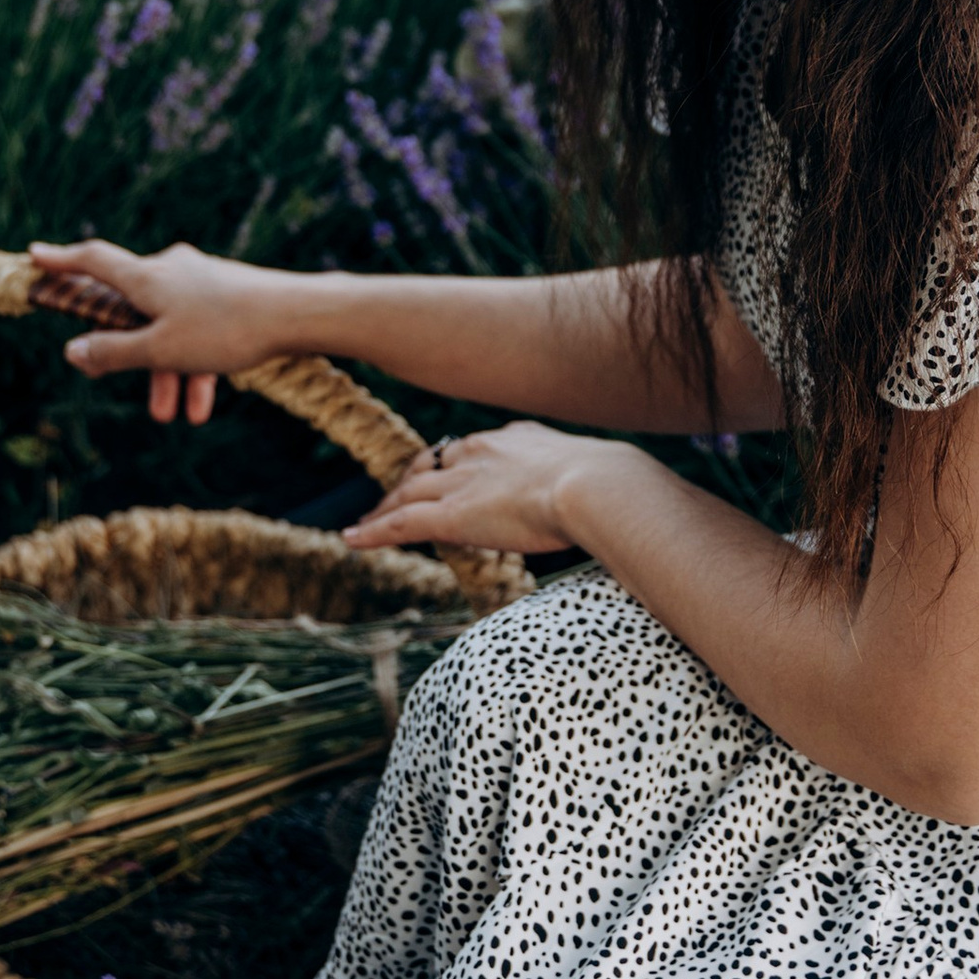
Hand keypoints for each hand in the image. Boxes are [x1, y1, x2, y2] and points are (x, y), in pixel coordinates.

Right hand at [28, 235, 299, 426]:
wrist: (297, 315)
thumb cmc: (224, 329)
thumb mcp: (160, 350)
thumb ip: (113, 353)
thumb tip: (72, 351)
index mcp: (146, 275)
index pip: (92, 261)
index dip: (61, 261)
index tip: (35, 256)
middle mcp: (170, 270)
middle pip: (133, 311)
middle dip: (131, 357)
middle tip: (119, 383)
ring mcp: (200, 282)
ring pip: (169, 330)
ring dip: (168, 373)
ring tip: (173, 415)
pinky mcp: (227, 296)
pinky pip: (198, 332)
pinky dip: (195, 365)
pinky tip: (204, 405)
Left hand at [342, 420, 641, 562]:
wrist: (597, 486)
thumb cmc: (612, 486)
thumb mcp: (599, 477)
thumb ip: (592, 486)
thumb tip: (626, 495)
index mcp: (514, 439)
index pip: (470, 449)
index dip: (452, 464)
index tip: (445, 473)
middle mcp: (479, 453)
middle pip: (430, 465)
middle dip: (410, 481)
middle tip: (395, 496)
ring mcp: (462, 483)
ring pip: (408, 493)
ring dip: (385, 508)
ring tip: (368, 521)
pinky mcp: (449, 514)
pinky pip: (399, 523)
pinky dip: (373, 532)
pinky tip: (352, 539)